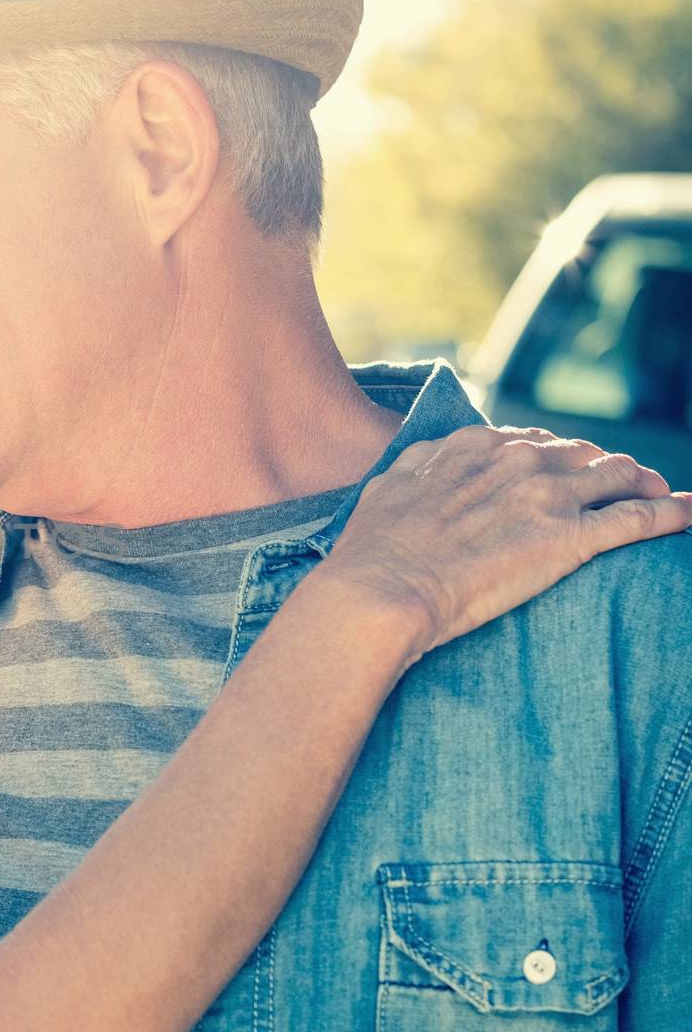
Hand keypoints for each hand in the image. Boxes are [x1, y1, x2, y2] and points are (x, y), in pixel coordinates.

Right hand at [321, 426, 690, 661]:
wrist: (380, 590)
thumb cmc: (371, 551)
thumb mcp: (387, 487)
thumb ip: (419, 466)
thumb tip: (429, 462)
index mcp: (474, 447)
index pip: (533, 440)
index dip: (556, 456)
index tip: (565, 472)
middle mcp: (517, 461)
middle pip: (583, 453)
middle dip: (606, 467)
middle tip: (625, 486)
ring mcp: (548, 497)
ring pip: (619, 476)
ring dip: (646, 484)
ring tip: (661, 497)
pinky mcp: (571, 539)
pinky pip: (640, 518)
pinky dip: (674, 514)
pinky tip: (690, 516)